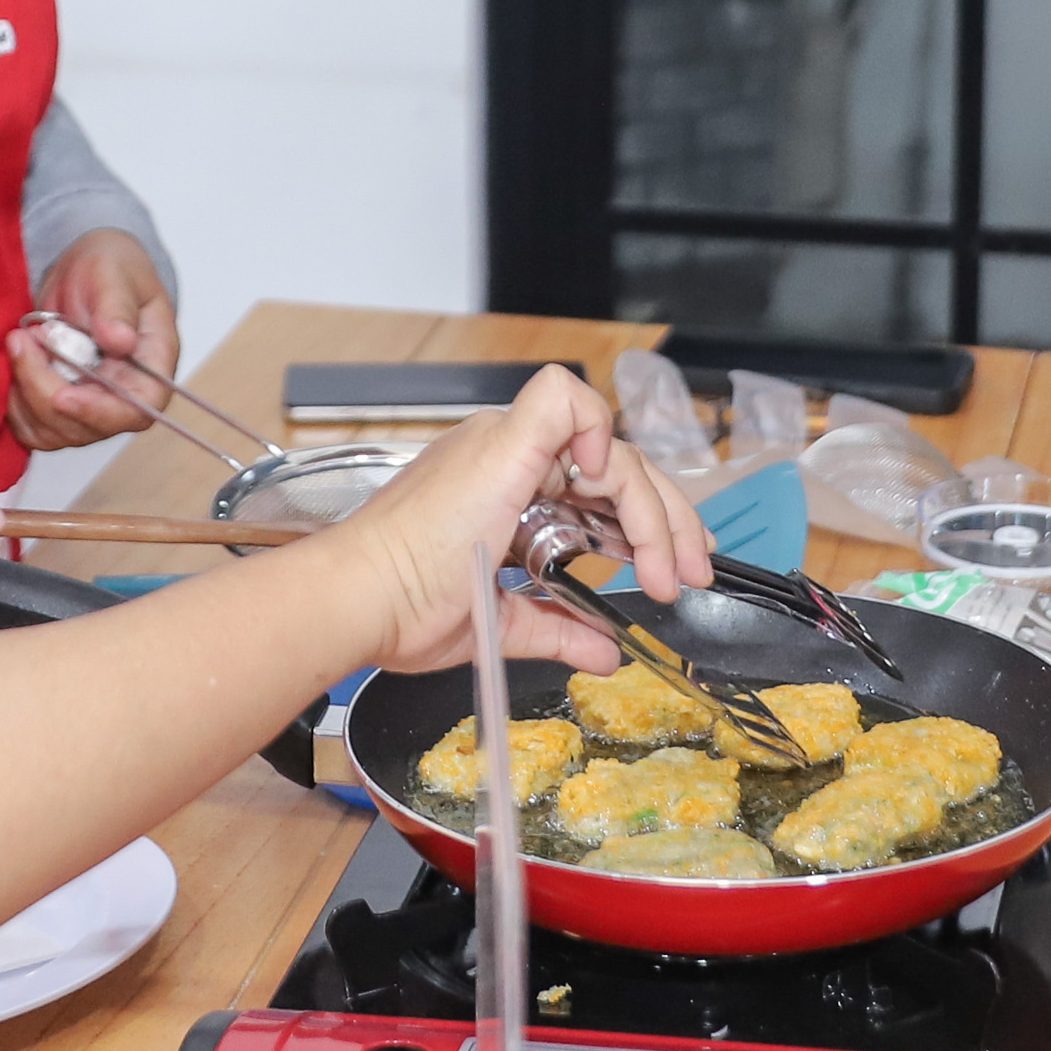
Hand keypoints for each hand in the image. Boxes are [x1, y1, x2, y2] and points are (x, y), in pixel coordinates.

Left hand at [7, 230, 178, 448]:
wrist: (83, 272)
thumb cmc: (109, 268)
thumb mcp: (113, 273)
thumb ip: (117, 306)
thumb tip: (121, 341)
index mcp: (151, 367)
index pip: (137, 411)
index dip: (98, 413)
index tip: (62, 396)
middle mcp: (124, 396)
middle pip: (87, 427)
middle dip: (43, 389)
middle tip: (22, 338)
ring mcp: (90, 406)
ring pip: (54, 432)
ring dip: (25, 394)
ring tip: (21, 340)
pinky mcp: (60, 408)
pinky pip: (33, 428)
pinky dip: (15, 404)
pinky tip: (17, 363)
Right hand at [322, 368, 709, 676]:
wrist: (361, 601)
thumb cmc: (401, 608)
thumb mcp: (499, 623)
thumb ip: (556, 631)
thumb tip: (604, 652)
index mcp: (505, 491)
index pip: (600, 489)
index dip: (646, 524)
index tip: (670, 570)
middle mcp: (509, 459)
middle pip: (619, 467)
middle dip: (668, 521)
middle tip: (689, 573)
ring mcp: (505, 446)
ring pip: (611, 445)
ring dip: (652, 509)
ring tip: (665, 567)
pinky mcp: (503, 444)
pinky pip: (564, 399)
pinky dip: (598, 430)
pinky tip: (607, 488)